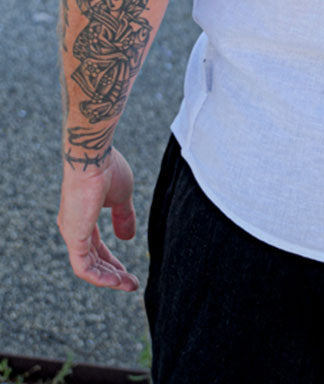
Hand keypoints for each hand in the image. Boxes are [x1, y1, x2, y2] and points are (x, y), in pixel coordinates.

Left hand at [58, 147, 138, 290]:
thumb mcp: (121, 197)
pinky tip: (116, 281)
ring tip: (129, 284)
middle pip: (93, 260)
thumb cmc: (107, 169)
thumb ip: (123, 217)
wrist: (94, 157)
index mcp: (82, 217)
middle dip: (112, 273)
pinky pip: (84, 267)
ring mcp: (72, 233)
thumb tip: (127, 238)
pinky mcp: (74, 237)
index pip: (95, 247)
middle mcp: (73, 227)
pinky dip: (100, 277)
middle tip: (131, 283)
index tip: (127, 271)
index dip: (111, 261)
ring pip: (88, 267)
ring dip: (109, 278)